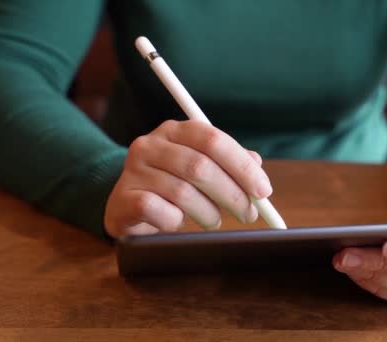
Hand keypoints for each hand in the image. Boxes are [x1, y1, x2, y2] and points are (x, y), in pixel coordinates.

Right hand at [104, 120, 270, 237]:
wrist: (127, 205)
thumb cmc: (172, 186)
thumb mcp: (201, 169)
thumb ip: (229, 164)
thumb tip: (257, 166)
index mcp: (175, 130)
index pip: (213, 139)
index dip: (242, 166)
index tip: (263, 190)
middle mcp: (150, 144)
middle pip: (200, 167)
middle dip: (232, 194)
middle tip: (247, 214)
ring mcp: (133, 170)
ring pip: (183, 193)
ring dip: (208, 213)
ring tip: (212, 220)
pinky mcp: (123, 197)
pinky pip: (160, 211)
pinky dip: (176, 221)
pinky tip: (178, 222)